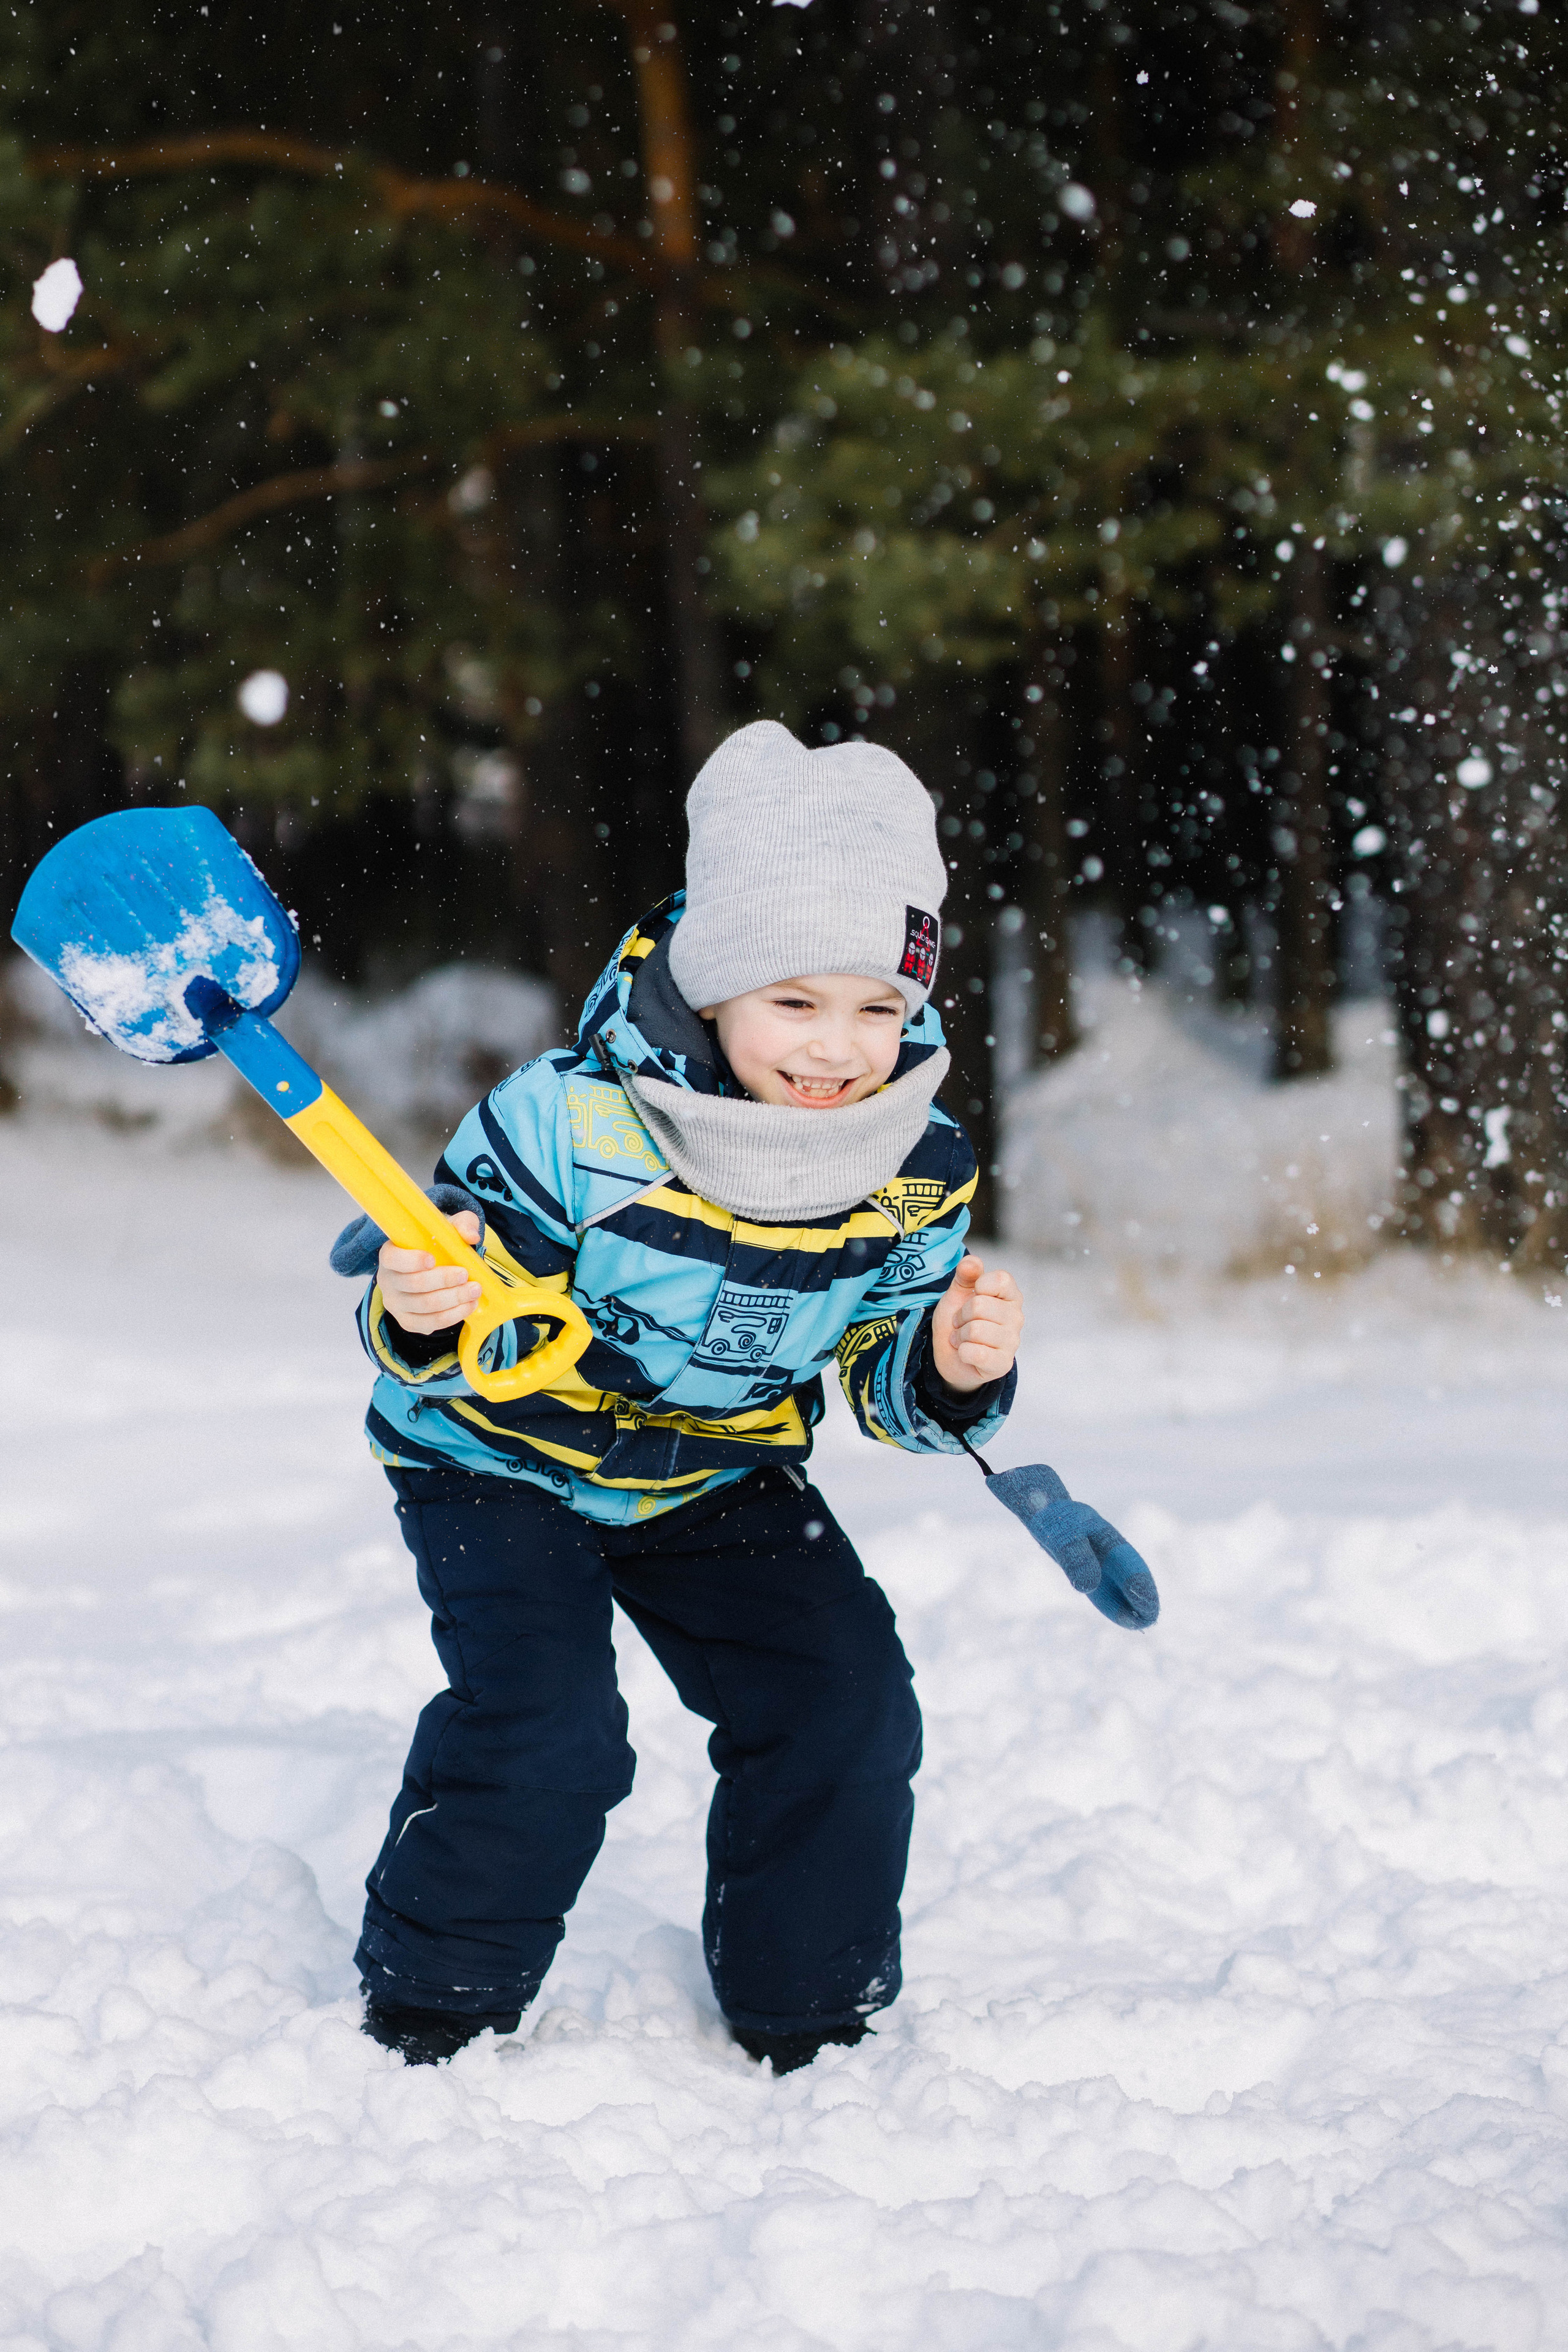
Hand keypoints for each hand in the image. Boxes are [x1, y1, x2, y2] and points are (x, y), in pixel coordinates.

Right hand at [379, 1209, 482, 1335]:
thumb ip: (461, 1225)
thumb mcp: (449, 1228)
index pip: (393, 1259)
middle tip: (466, 1275)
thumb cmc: (438, 1245)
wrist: (434, 1268)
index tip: (433, 1259)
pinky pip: (429, 1324)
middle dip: (444, 1281)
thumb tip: (471, 1236)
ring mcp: (396, 1304)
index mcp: (390, 1254)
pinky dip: (452, 1316)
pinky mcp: (407, 1321)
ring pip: (425, 1306)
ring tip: (474, 1291)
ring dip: (453, 1300)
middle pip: (414, 1284)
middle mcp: (387, 1281)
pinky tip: (469, 1306)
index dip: (411, 1261)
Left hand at [931, 1253, 1022, 1391]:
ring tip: (963, 1339)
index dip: (978, 1286)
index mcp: (1011, 1296)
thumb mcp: (957, 1294)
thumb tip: (972, 1261)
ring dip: (959, 1336)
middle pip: (979, 1305)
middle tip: (961, 1324)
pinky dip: (963, 1353)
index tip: (973, 1296)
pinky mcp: (1003, 1364)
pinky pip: (976, 1353)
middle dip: (960, 1315)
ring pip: (975, 1330)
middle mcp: (1016, 1317)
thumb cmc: (958, 1321)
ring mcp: (1012, 1342)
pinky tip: (967, 1354)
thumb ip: (965, 1275)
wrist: (950, 1356)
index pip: (1001, 1280)